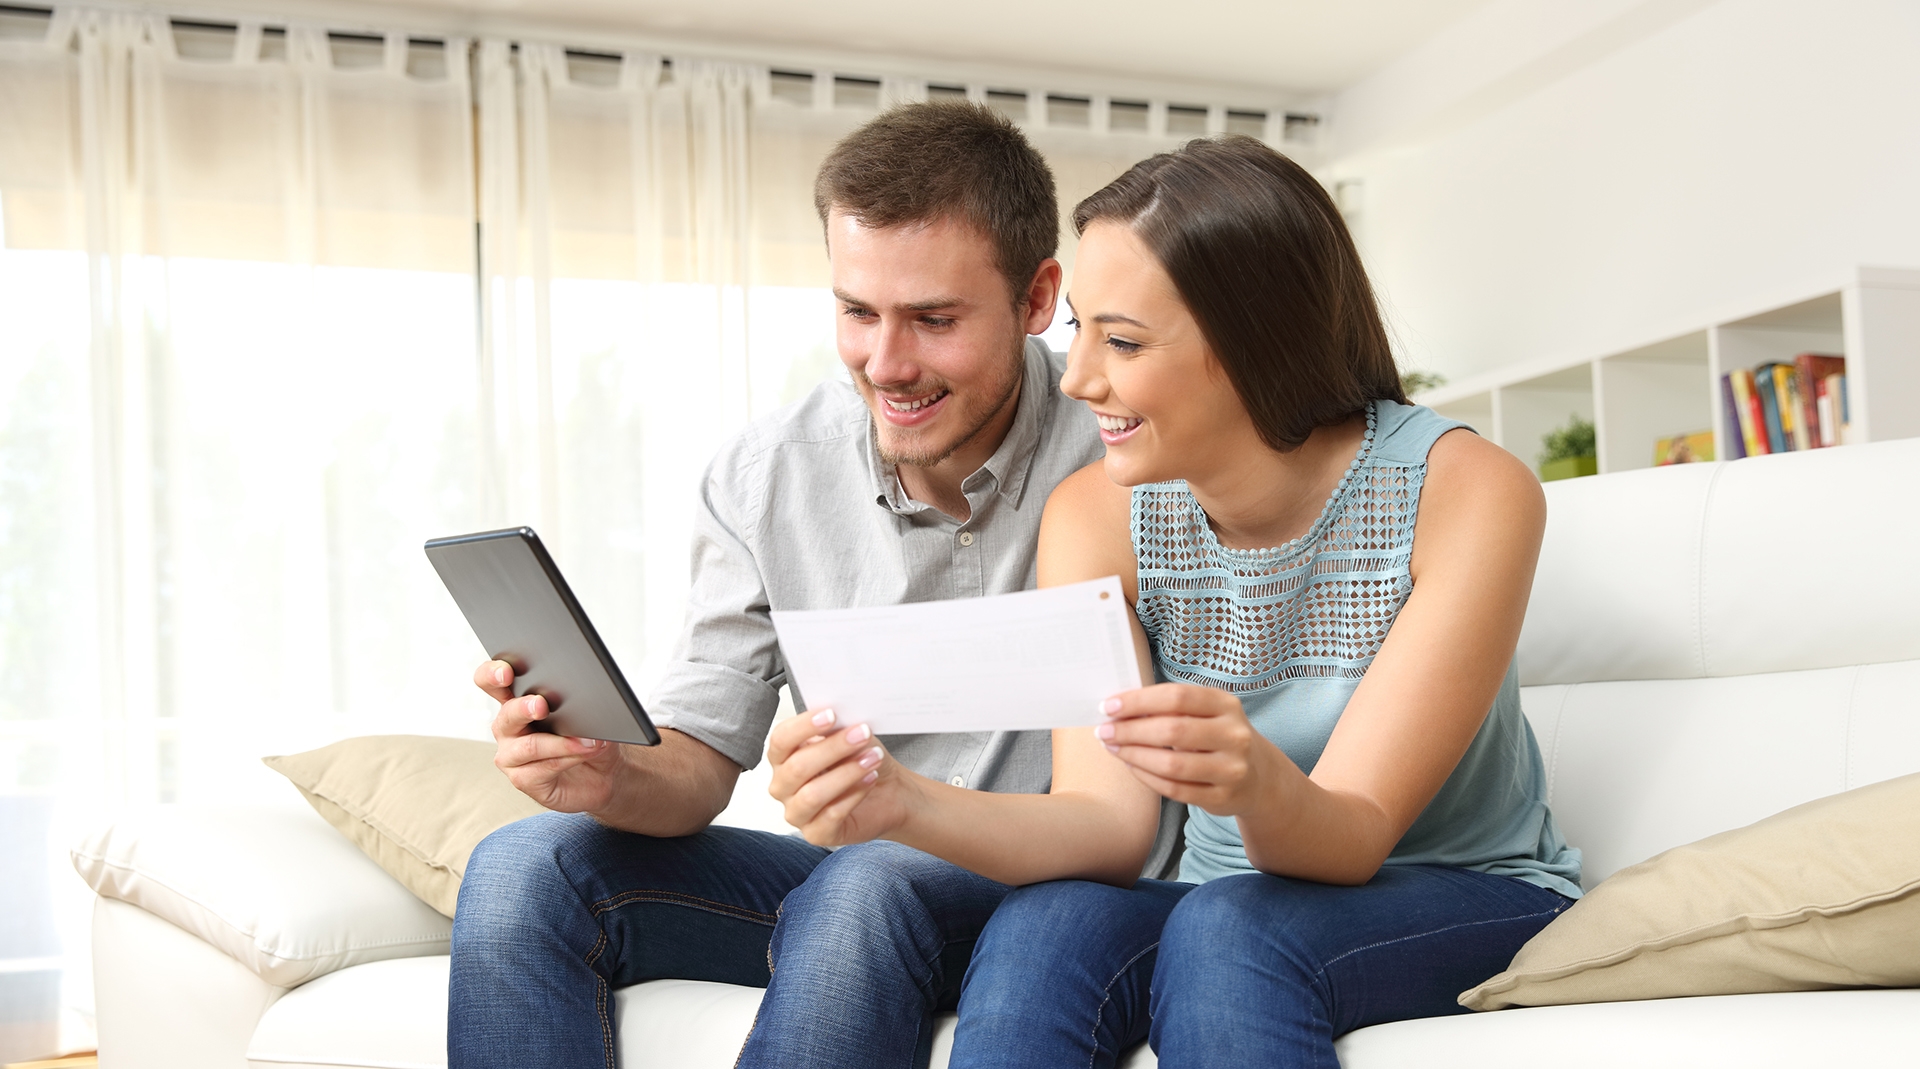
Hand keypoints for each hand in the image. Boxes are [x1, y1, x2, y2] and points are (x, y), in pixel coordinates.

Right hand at [478, 660, 626, 813]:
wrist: (605, 773)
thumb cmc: (591, 737)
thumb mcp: (592, 714)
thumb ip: (582, 704)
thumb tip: (586, 703)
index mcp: (517, 700)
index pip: (493, 681)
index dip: (492, 674)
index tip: (506, 673)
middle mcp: (509, 728)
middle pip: (507, 715)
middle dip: (524, 708)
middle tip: (541, 705)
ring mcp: (512, 756)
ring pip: (528, 746)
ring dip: (560, 743)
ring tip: (586, 740)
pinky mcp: (523, 780)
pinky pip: (541, 769)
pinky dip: (567, 759)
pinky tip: (584, 753)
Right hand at [766, 708, 913, 845]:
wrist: (888, 791)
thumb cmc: (860, 760)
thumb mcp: (849, 735)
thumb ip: (836, 727)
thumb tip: (837, 716)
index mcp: (783, 758)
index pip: (781, 740)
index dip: (803, 726)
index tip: (831, 714)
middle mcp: (783, 786)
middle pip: (797, 767)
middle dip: (833, 748)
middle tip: (862, 733)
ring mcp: (797, 812)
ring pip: (812, 794)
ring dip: (847, 773)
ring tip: (872, 759)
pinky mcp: (816, 834)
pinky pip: (831, 815)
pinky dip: (854, 794)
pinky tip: (870, 779)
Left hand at [1095, 683, 1281, 817]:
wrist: (1259, 777)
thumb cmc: (1218, 737)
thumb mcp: (1207, 714)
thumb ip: (1172, 708)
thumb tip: (1119, 707)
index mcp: (1226, 705)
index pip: (1177, 697)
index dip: (1139, 701)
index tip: (1109, 706)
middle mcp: (1234, 735)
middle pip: (1172, 730)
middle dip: (1130, 731)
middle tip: (1104, 731)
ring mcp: (1232, 769)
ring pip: (1172, 764)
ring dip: (1134, 755)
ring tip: (1113, 748)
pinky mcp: (1223, 797)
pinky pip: (1175, 789)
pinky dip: (1147, 777)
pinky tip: (1132, 766)